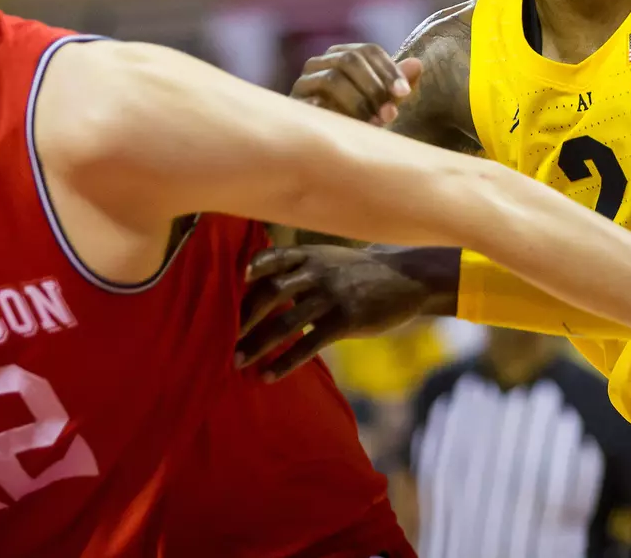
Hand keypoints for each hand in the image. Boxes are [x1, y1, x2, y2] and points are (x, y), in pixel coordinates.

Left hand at [236, 245, 453, 379]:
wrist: (408, 280)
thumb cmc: (362, 272)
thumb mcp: (332, 259)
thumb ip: (302, 266)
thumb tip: (261, 281)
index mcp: (312, 255)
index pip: (272, 259)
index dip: (248, 272)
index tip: (227, 289)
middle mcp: (318, 271)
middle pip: (270, 292)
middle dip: (244, 318)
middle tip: (222, 339)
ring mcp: (332, 295)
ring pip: (285, 322)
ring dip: (258, 344)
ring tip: (238, 362)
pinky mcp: (345, 320)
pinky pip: (308, 344)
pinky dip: (285, 362)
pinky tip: (269, 375)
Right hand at [290, 43, 423, 125]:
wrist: (321, 149)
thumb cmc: (357, 120)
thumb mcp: (382, 104)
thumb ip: (397, 85)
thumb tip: (417, 64)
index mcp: (342, 55)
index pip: (369, 51)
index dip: (389, 70)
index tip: (405, 93)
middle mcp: (319, 62)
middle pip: (351, 59)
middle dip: (375, 87)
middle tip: (390, 114)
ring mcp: (303, 82)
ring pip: (333, 79)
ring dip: (358, 102)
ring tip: (374, 124)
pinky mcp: (293, 104)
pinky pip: (314, 104)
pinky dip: (336, 114)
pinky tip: (351, 127)